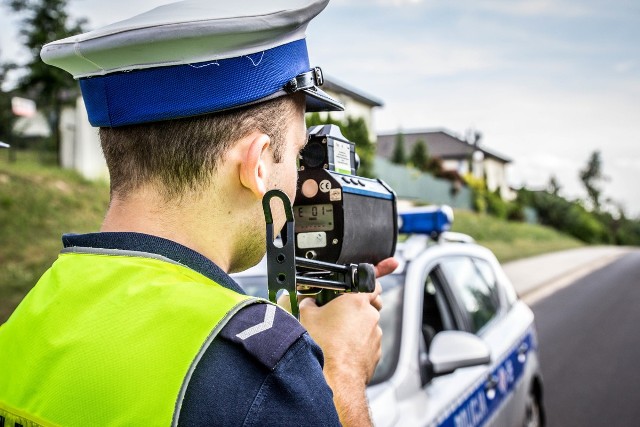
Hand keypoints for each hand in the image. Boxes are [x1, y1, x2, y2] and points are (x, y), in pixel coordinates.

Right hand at [279, 257, 397, 426]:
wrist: (334, 379)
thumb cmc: (323, 346)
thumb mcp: (307, 316)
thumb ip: (309, 303)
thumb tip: (308, 302)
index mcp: (357, 300)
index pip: (372, 281)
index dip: (372, 278)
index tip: (379, 273)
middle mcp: (371, 316)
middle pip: (370, 304)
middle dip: (358, 305)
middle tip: (341, 310)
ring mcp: (375, 336)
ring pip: (368, 325)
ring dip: (356, 327)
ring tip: (337, 335)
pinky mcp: (375, 353)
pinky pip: (367, 343)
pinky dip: (358, 344)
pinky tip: (341, 349)